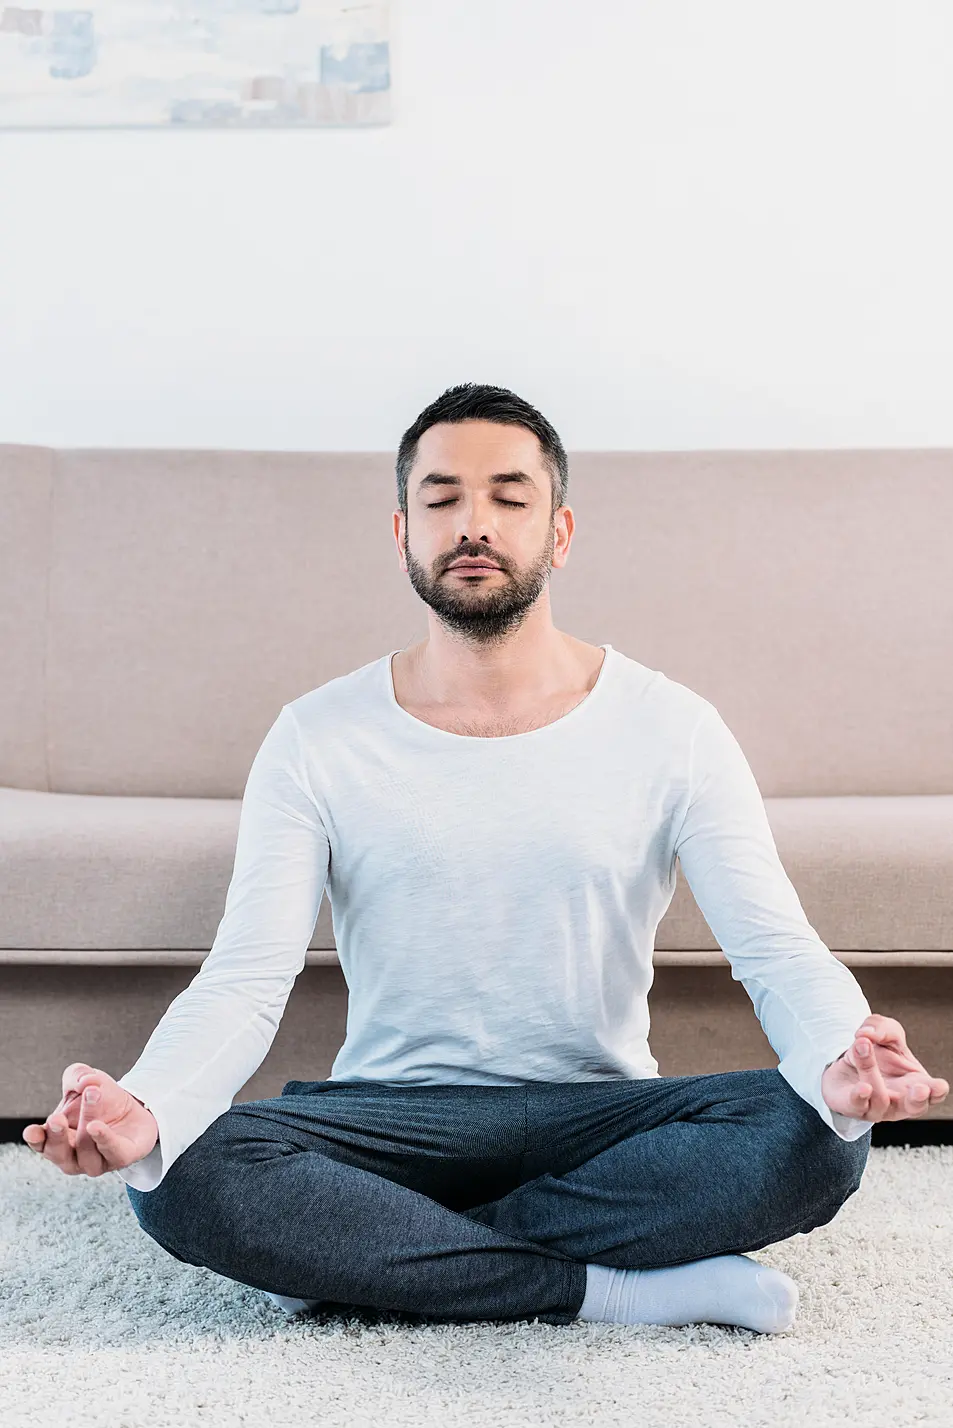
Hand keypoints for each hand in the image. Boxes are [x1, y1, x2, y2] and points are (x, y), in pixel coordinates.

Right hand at [22, 1062, 158, 1176]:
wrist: (136, 1107)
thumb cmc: (102, 1099)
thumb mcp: (85, 1080)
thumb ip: (76, 1075)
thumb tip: (82, 1081)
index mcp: (57, 1137)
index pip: (40, 1143)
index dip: (35, 1139)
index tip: (32, 1131)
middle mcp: (73, 1155)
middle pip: (58, 1153)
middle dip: (56, 1136)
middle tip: (57, 1118)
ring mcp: (96, 1161)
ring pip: (86, 1150)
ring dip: (87, 1121)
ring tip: (92, 1095)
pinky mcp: (121, 1158)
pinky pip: (112, 1154)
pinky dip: (104, 1140)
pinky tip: (97, 1127)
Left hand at [821, 1014, 949, 1122]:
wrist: (844, 1061)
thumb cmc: (875, 1051)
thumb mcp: (884, 1032)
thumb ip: (882, 1028)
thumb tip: (868, 1033)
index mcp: (915, 1083)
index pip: (934, 1093)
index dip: (938, 1091)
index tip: (939, 1086)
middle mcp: (899, 1101)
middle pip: (915, 1108)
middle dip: (918, 1100)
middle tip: (920, 1089)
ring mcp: (877, 1108)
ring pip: (881, 1099)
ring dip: (872, 1071)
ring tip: (863, 1046)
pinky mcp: (854, 1107)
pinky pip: (858, 1105)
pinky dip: (859, 1095)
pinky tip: (862, 1086)